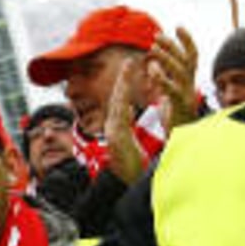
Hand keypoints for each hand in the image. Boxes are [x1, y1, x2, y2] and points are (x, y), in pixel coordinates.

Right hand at [104, 61, 148, 184]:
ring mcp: (114, 134)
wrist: (124, 184)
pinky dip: (123, 107)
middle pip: (118, 99)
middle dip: (123, 80)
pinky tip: (126, 97)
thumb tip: (128, 108)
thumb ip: (127, 122)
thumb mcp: (130, 139)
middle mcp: (113, 128)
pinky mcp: (118, 141)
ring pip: (118, 106)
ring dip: (123, 88)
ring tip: (128, 72)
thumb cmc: (131, 166)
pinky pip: (120, 120)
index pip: (122, 100)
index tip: (130, 68)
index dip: (125, 84)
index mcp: (118, 126)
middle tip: (128, 61)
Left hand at [149, 27, 201, 129]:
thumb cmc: (175, 118)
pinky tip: (151, 69)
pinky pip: (171, 88)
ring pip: (180, 70)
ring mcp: (187, 93)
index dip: (187, 40)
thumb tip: (155, 64)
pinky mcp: (180, 105)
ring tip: (152, 48)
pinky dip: (161, 77)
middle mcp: (190, 84)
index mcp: (188, 80)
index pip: (191, 55)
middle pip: (185, 58)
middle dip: (172, 45)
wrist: (182, 140)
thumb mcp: (169, 93)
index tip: (178, 26)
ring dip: (166, 56)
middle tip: (157, 35)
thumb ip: (164, 78)